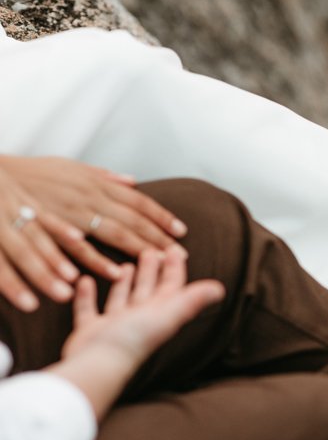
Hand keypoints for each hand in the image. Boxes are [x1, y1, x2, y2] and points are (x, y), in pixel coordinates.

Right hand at [0, 155, 187, 310]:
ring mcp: (72, 212)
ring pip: (112, 233)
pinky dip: (98, 261)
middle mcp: (89, 197)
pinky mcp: (53, 228)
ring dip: (137, 250)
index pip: (137, 201)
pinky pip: (78, 248)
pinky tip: (115, 273)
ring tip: (162, 264)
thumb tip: (132, 181)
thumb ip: (103, 176)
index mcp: (95, 183)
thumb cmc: (33, 172)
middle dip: (158, 238)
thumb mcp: (72, 166)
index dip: (161, 216)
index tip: (181, 231)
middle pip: (132, 220)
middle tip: (180, 255)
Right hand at [52, 248, 224, 420]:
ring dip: (124, 283)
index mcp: (159, 313)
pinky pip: (89, 309)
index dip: (175, 269)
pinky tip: (86, 280)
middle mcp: (139, 319)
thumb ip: (192, 300)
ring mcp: (115, 325)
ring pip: (121, 299)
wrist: (100, 364)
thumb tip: (220, 289)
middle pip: (148, 290)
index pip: (172, 286)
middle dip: (151, 271)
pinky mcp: (91, 330)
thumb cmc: (135, 337)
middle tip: (149, 250)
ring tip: (124, 265)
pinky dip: (88, 295)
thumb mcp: (167, 314)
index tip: (174, 249)